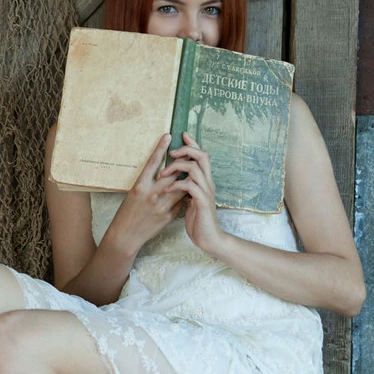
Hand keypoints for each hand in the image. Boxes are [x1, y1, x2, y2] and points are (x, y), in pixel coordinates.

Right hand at [106, 133, 186, 255]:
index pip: (153, 162)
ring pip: (181, 186)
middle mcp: (152, 194)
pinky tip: (187, 191)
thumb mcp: (133, 192)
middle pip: (172, 172)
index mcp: (140, 186)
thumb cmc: (128, 212)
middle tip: (188, 151)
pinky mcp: (170, 216)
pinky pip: (182, 201)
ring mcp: (162, 205)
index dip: (161, 147)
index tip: (169, 135)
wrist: (126, 235)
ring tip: (192, 170)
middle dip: (181, 162)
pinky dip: (184, 194)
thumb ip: (148, 182)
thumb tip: (163, 169)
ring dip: (186, 178)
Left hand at [164, 132, 226, 255]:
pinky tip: (166, 190)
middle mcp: (208, 183)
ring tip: (164, 173)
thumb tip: (177, 179)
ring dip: (177, 167)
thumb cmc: (199, 221)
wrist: (209, 239)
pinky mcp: (202, 202)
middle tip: (171, 153)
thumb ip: (188, 189)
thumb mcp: (191, 201)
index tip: (182, 134)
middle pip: (202, 156)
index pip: (201, 156)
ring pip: (195, 168)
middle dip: (186, 150)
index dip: (193, 143)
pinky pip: (189, 186)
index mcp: (204, 181)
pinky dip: (176, 185)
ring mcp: (206, 192)